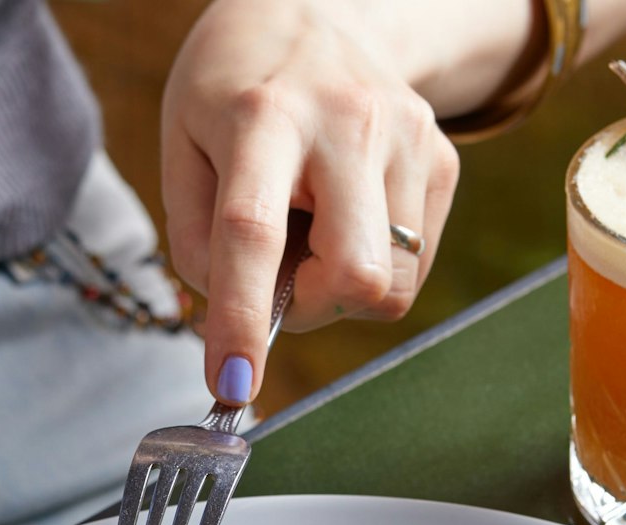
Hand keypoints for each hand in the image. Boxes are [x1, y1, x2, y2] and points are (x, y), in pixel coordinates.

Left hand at [162, 0, 460, 405]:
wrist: (323, 9)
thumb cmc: (233, 90)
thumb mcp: (183, 146)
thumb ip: (199, 239)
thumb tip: (236, 320)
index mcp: (264, 117)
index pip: (252, 232)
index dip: (241, 318)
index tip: (230, 386)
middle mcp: (348, 124)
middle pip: (355, 272)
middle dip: (310, 309)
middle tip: (279, 281)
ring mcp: (409, 140)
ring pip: (390, 283)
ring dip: (337, 289)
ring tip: (309, 233)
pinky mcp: (443, 161)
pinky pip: (411, 265)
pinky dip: (367, 267)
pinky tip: (341, 218)